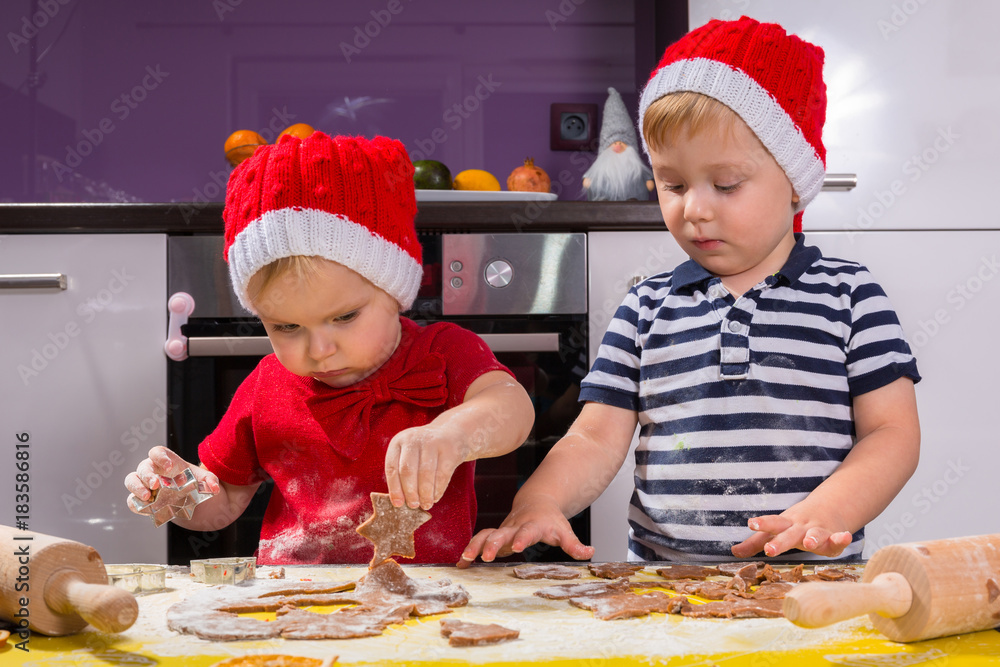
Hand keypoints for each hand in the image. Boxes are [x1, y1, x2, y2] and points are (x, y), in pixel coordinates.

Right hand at [124, 445, 219, 510]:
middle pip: (143, 467)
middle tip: (156, 485)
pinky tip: (147, 508)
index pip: (157, 452)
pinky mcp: (144, 502)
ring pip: (132, 480)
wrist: (195, 505)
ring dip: (137, 488)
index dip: (161, 457)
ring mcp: (146, 486)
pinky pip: (132, 501)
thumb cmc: (197, 485)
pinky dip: (136, 504)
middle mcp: (154, 471)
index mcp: (168, 461)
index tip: (170, 467)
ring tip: (148, 496)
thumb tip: (214, 488)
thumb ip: (211, 481)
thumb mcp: (207, 481)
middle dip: (147, 475)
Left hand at [384, 423, 468, 510]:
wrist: (451, 433)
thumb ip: (402, 473)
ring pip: (426, 474)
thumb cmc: (425, 451)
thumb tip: (400, 501)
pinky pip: (442, 474)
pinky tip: (436, 497)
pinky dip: (438, 489)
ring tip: (425, 504)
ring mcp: (432, 442)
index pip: (392, 467)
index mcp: (399, 441)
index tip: (398, 504)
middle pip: (408, 470)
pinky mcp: (449, 449)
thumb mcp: (409, 454)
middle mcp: (414, 439)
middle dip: (410, 492)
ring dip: (425, 494)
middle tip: (413, 505)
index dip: (394, 488)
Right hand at [456, 498, 593, 567]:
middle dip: (493, 544)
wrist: (536, 503)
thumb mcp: (564, 531)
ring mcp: (503, 530)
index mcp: (533, 525)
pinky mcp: (495, 536)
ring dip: (475, 546)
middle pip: (502, 533)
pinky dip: (470, 551)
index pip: (528, 531)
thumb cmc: (551, 520)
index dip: (523, 538)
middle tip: (485, 556)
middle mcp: (515, 526)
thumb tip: (589, 552)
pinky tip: (461, 565)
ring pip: (486, 535)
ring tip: (465, 559)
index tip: (518, 546)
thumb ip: (574, 544)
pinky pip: (480, 541)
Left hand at [731, 506, 853, 558]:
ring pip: (815, 534)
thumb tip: (733, 552)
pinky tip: (845, 537)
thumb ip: (755, 542)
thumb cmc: (796, 524)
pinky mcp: (834, 537)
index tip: (751, 523)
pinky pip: (838, 539)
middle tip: (770, 550)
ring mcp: (818, 531)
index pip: (772, 523)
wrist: (828, 509)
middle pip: (789, 534)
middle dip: (780, 542)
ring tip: (809, 542)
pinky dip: (842, 539)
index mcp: (784, 525)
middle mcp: (800, 527)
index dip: (762, 523)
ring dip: (813, 538)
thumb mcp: (776, 530)